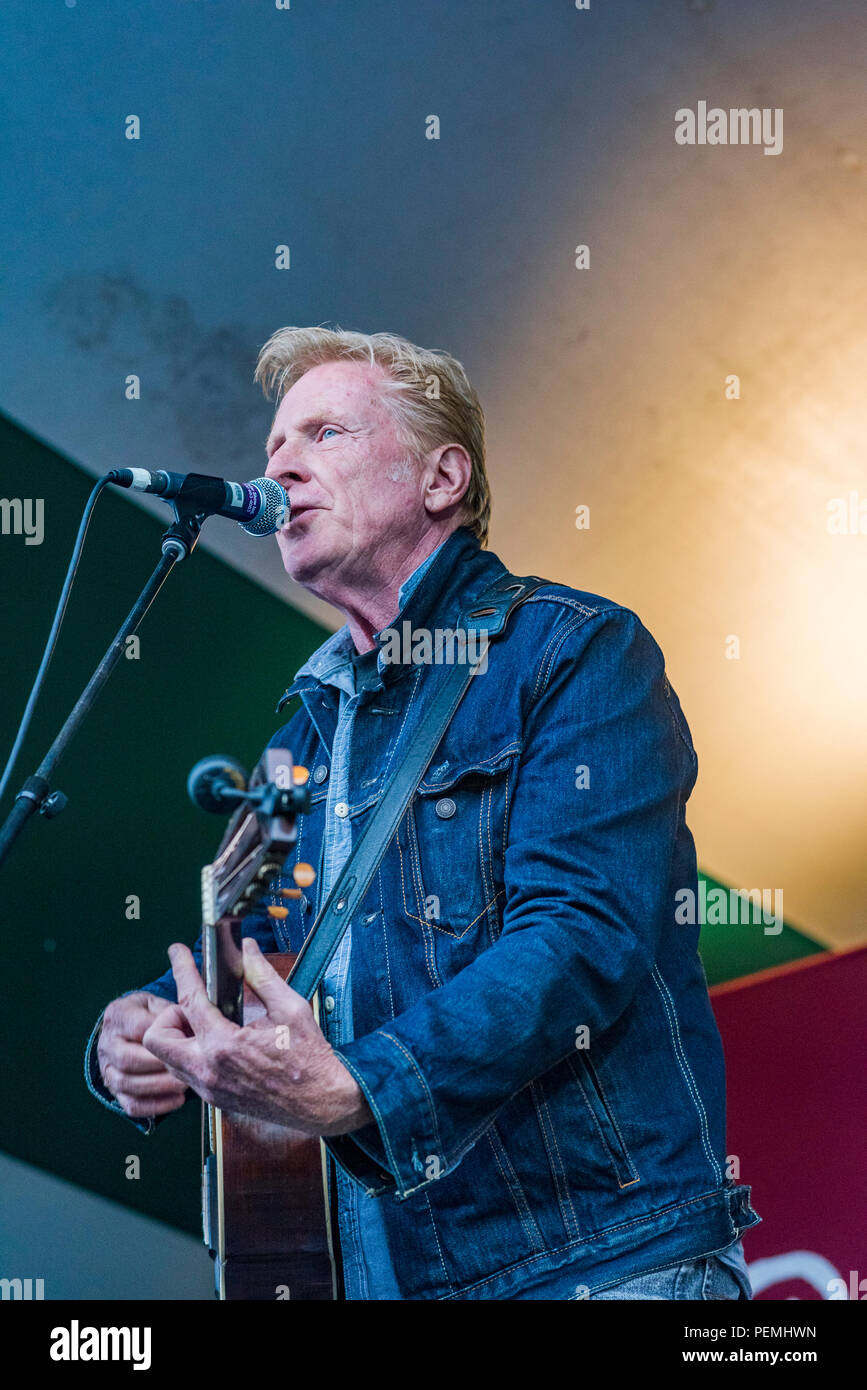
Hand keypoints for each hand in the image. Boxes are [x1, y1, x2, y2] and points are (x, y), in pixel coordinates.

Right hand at [97, 991, 189, 1118]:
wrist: (127, 1030)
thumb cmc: (148, 1015)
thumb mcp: (157, 1004)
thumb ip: (170, 1011)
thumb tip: (193, 1020)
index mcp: (117, 1016)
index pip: (137, 1029)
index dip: (163, 1037)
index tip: (185, 1042)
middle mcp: (107, 1043)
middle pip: (127, 1059)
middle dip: (159, 1065)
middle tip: (185, 1067)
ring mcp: (108, 1069)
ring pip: (126, 1084)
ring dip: (159, 1087)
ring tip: (184, 1084)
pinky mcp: (115, 1091)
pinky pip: (131, 1105)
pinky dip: (155, 1105)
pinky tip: (177, 1100)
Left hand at [141, 940, 372, 1136]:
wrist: (322, 1101)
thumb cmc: (310, 1059)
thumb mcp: (290, 1008)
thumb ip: (262, 976)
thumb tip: (247, 950)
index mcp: (225, 1045)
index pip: (188, 1001)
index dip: (181, 970)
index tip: (177, 953)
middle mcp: (209, 1071)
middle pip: (157, 1039)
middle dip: (168, 1016)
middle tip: (195, 1007)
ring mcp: (210, 1089)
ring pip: (169, 1059)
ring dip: (180, 1037)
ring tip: (210, 1024)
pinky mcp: (215, 1099)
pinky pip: (187, 1074)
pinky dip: (193, 1054)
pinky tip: (220, 1043)